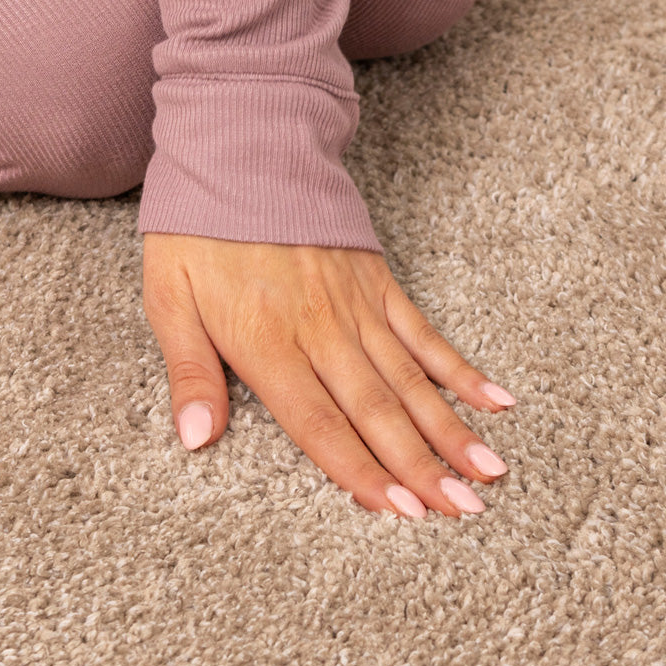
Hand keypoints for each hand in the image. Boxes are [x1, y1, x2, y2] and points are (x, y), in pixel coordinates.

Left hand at [142, 233, 516, 517]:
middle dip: (424, 467)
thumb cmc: (199, 234)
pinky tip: (495, 400)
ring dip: (452, 429)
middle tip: (466, 510)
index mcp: (269, 343)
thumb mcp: (169, 301)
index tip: (403, 513)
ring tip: (491, 470)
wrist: (242, 152)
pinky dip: (461, 370)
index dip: (362, 472)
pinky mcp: (379, 285)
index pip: (321, 424)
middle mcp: (323, 332)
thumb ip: (191, 372)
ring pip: (412, 380)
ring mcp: (359, 308)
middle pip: (380, 411)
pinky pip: (426, 334)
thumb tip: (195, 440)